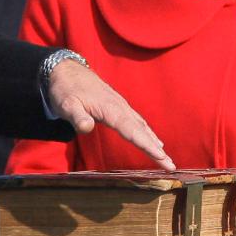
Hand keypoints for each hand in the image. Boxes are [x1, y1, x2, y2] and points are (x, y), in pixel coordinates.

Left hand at [47, 59, 173, 169]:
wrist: (66, 70)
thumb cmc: (65, 89)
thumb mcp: (66, 104)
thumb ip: (77, 116)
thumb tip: (87, 128)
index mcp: (110, 109)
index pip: (132, 130)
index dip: (147, 145)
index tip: (161, 156)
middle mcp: (120, 108)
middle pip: (142, 131)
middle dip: (156, 149)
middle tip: (170, 166)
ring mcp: (121, 106)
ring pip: (142, 126)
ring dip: (154, 142)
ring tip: (165, 158)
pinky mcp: (118, 107)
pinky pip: (137, 122)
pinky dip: (147, 133)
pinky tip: (153, 140)